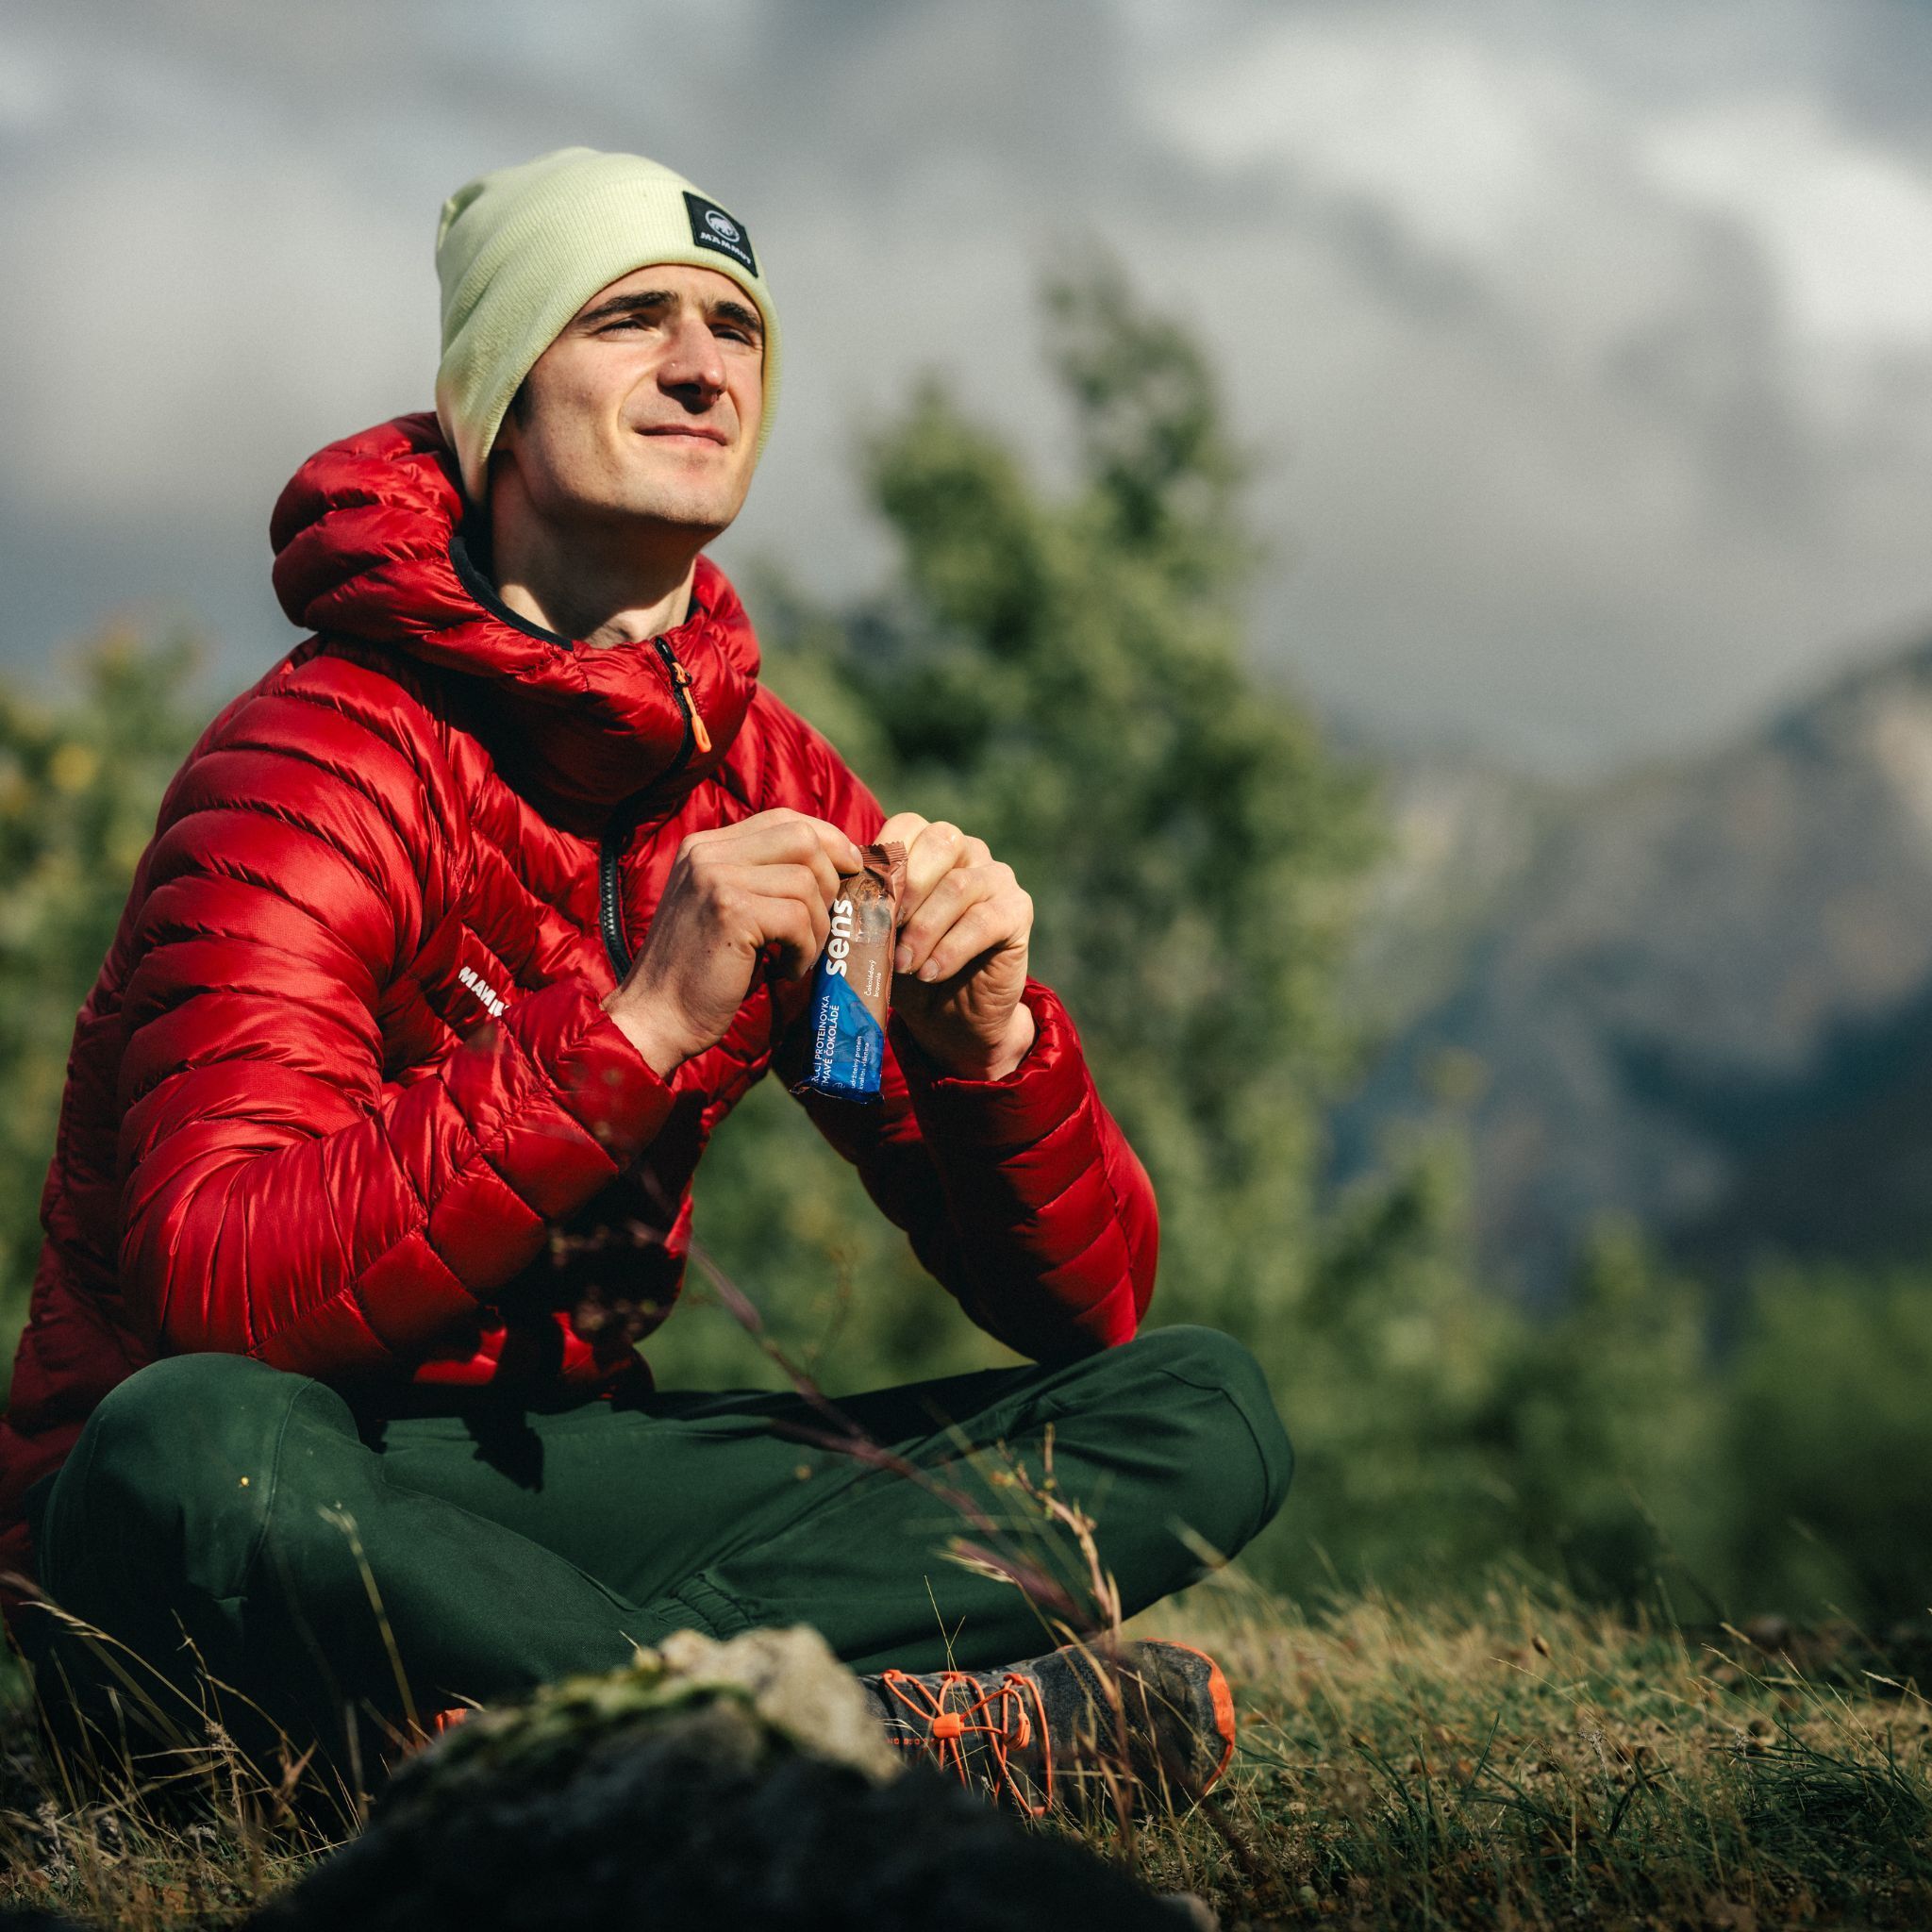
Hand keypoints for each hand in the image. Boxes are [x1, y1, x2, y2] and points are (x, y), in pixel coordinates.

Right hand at [603, 809, 862, 1078]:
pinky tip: (786, 970)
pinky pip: (798, 918)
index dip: (828, 839)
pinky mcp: (730, 911)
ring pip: (806, 882)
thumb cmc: (701, 972)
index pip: (783, 819)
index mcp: (706, 846)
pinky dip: (805, 949)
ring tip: (797, 956)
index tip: (847, 869)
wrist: (655, 1017)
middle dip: (830, 879)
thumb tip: (837, 862)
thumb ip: (762, 877)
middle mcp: (708, 853)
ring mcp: (716, 878)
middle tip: (823, 922)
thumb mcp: (727, 908)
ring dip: (816, 927)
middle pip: (803, 837)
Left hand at [880, 813, 1035, 1079]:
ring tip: (902, 965)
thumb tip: (832, 896)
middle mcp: (969, 852)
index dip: (881, 861)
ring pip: (959, 885)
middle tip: (883, 931)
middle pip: (939, 842)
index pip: (907, 826)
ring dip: (924, 928)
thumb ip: (864, 905)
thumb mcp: (878, 931)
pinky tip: (930, 973)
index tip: (860, 904)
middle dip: (905, 888)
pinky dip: (951, 950)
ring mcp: (997, 878)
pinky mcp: (1017, 912)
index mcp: (931, 845)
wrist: (951, 1016)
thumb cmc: (908, 966)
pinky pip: (984, 921)